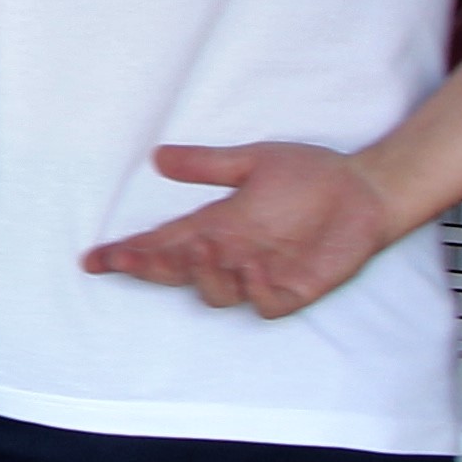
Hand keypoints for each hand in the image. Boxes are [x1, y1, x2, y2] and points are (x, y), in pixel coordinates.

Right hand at [80, 142, 401, 318]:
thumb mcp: (253, 161)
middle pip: (178, 272)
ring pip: (215, 293)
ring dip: (203, 276)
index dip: (129, 254)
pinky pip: (265, 303)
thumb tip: (157, 157)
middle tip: (132, 260)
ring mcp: (262, 274)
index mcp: (217, 225)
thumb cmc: (313, 174)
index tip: (94, 260)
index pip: (162, 242)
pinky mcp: (295, 289)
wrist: (367, 189)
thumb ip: (207, 165)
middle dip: (150, 269)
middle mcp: (232, 253)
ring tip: (205, 250)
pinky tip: (254, 267)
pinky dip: (255, 291)